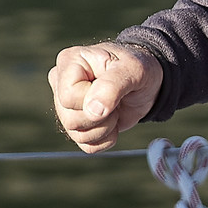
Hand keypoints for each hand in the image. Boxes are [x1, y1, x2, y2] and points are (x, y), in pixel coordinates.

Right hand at [48, 43, 162, 152]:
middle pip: (70, 120)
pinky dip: (106, 139)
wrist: (146, 83)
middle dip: (103, 117)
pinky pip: (87, 146)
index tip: (114, 89)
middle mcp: (61, 83)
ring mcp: (66, 106)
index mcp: (69, 62)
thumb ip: (111, 86)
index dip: (94, 101)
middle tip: (118, 99)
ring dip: (106, 128)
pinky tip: (114, 121)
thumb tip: (93, 111)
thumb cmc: (138, 68)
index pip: (69, 97)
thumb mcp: (134, 69)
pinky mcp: (77, 124)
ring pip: (77, 134)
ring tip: (116, 108)